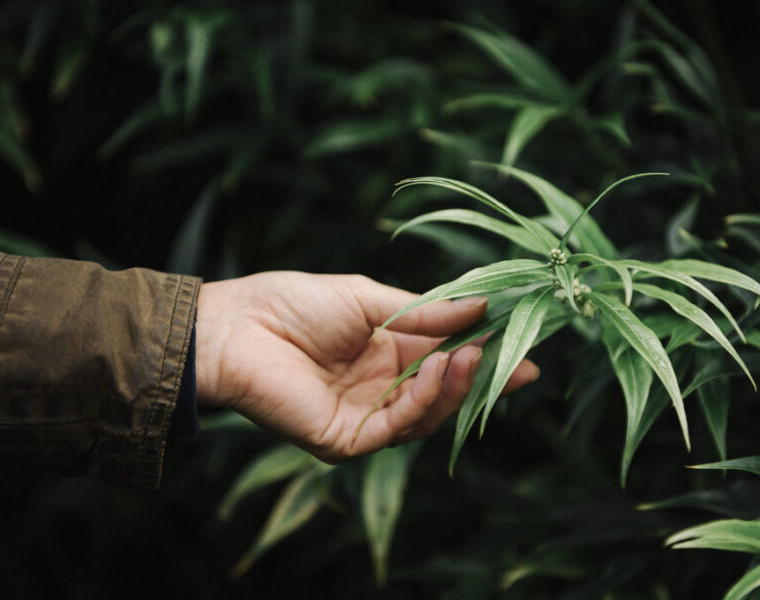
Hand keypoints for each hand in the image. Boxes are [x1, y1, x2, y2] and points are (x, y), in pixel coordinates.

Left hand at [194, 271, 538, 462]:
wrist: (235, 326)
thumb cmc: (294, 303)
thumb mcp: (370, 299)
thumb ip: (424, 312)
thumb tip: (481, 307)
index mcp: (387, 353)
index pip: (446, 360)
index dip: (484, 356)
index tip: (524, 350)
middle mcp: (381, 389)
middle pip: (445, 393)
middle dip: (483, 379)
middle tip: (519, 360)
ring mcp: (365, 417)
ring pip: (428, 416)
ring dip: (457, 387)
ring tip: (476, 355)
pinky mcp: (347, 440)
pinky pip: (397, 427)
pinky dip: (424, 401)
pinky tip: (439, 369)